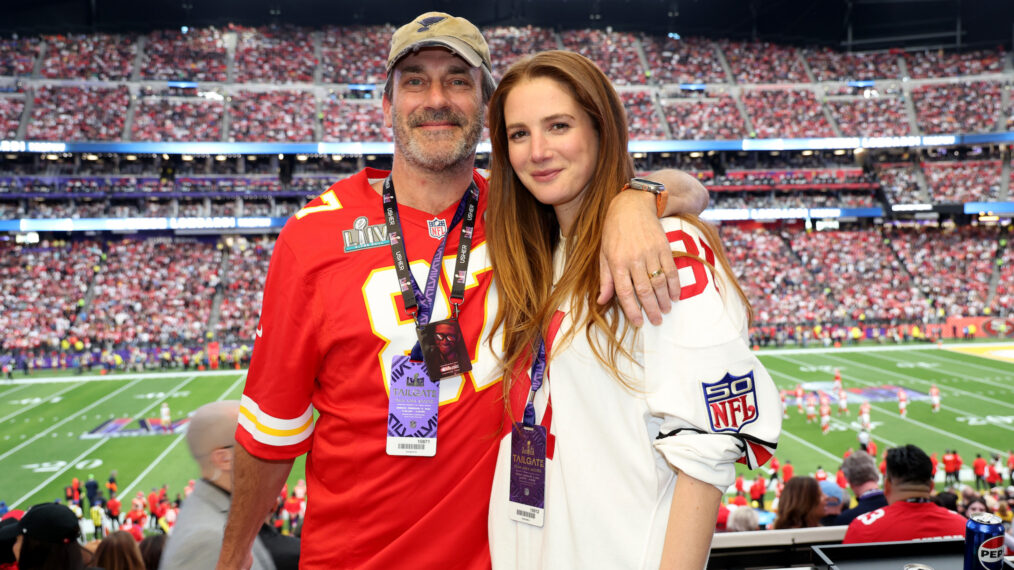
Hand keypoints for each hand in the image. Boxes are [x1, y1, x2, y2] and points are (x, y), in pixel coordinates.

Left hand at [598, 190, 679, 325]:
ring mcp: (650, 252)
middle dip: (651, 309)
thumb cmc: (614, 231)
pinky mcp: (664, 246)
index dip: (632, 310)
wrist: (632, 205)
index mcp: (617, 262)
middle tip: (656, 321)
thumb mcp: (604, 254)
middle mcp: (634, 259)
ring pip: (659, 282)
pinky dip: (675, 285)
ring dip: (664, 299)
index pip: (624, 292)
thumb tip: (601, 301)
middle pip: (644, 290)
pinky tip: (675, 295)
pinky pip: (671, 270)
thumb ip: (605, 279)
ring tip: (666, 310)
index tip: (638, 322)